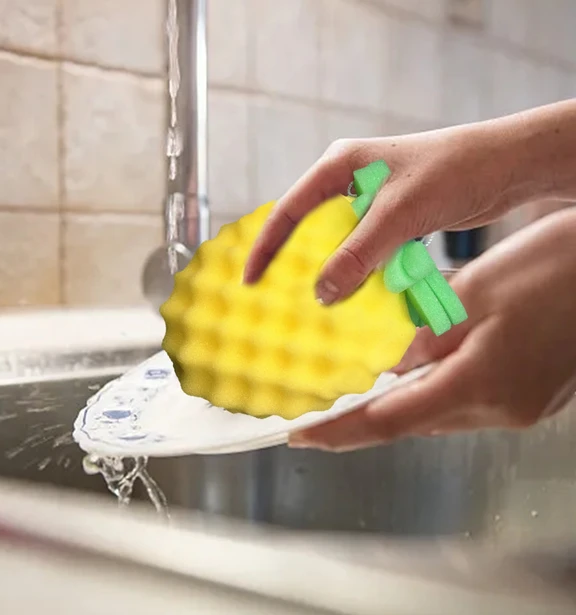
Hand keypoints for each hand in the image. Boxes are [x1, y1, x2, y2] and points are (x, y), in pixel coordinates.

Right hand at [243, 122, 522, 303]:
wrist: (507, 166)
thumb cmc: (452, 173)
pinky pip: (368, 251)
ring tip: (322, 305)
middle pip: (311, 229)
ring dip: (336, 272)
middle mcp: (350, 180)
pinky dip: (364, 273)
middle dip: (299, 263)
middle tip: (284, 299)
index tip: (250, 281)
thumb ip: (358, 254)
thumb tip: (322, 294)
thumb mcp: (398, 215)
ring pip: (341, 243)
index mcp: (339, 166)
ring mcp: (373, 200)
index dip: (266, 246)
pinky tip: (364, 296)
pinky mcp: (394, 218)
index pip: (289, 209)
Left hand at [288, 209, 575, 451]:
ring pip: (434, 414)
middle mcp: (500, 411)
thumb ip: (419, 335)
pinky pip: (461, 403)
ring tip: (349, 391)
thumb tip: (375, 364)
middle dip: (360, 419)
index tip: (297, 437)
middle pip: (410, 423)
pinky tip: (408, 373)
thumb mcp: (471, 294)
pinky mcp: (527, 399)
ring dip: (393, 404)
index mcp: (482, 386)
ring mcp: (518, 409)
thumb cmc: (552, 268)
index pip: (388, 421)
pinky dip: (428, 392)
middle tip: (313, 412)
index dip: (337, 432)